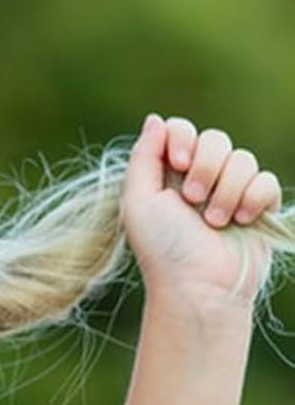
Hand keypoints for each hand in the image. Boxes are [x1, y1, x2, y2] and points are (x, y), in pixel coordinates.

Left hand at [122, 114, 281, 309]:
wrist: (199, 285)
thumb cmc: (163, 247)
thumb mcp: (137, 200)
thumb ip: (143, 156)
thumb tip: (155, 119)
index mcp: (168, 173)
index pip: (181, 129)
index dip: (183, 139)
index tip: (177, 162)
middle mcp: (199, 178)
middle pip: (216, 139)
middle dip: (205, 167)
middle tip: (192, 200)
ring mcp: (231, 191)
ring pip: (243, 159)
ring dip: (227, 190)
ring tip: (215, 222)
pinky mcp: (258, 206)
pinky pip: (266, 181)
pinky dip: (252, 199)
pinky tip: (240, 221)